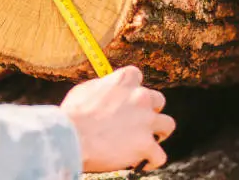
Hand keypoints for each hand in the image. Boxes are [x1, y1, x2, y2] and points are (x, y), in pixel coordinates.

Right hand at [60, 66, 175, 172]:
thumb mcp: (85, 90)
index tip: (127, 97)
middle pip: (158, 100)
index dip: (132, 89)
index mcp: (124, 80)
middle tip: (139, 120)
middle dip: (150, 110)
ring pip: (167, 125)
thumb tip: (105, 90)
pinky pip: (160, 155)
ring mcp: (146, 121)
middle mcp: (140, 97)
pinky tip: (144, 163)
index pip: (137, 76)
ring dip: (159, 132)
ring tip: (149, 140)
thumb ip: (102, 87)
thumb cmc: (73, 114)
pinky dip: (152, 160)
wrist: (71, 136)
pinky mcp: (146, 144)